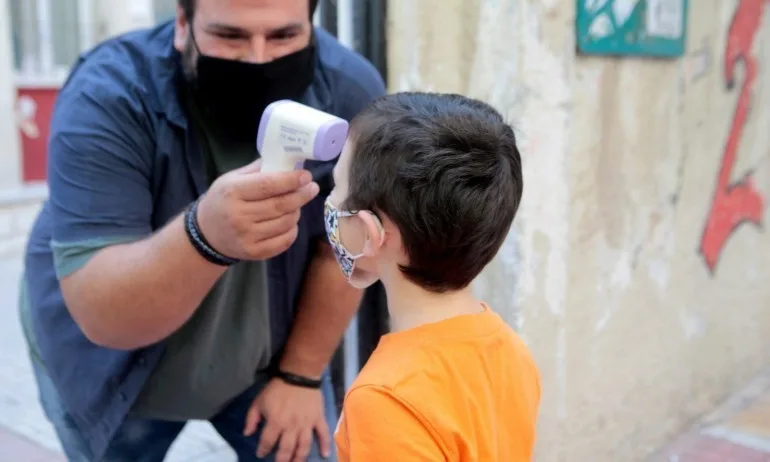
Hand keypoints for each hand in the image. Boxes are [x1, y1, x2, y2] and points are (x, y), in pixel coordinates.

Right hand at [196, 160, 319, 260]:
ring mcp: (247, 237)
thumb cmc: (222, 200)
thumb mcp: (231, 179)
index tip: (306, 175)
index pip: (268, 185)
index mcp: (232, 192)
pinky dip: (293, 230)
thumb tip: (286, 160)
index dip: (290, 180)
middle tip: (312, 188)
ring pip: (285, 222)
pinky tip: (291, 222)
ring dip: (297, 211)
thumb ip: (257, 170)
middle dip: (301, 195)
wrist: (207, 234)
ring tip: (297, 204)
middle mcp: (239, 216)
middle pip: (280, 205)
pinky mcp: (254, 252)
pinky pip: (284, 241)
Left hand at [244, 378, 331, 461]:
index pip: (267, 442)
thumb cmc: (277, 388)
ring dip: (299, 458)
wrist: (299, 375)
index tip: (261, 454)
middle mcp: (291, 427)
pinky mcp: (318, 419)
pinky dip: (325, 445)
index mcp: (276, 422)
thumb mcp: (259, 401)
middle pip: (286, 449)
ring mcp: (306, 424)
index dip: (263, 450)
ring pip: (304, 446)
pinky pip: (323, 433)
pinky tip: (325, 454)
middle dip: (282, 460)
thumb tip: (247, 434)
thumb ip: (251, 418)